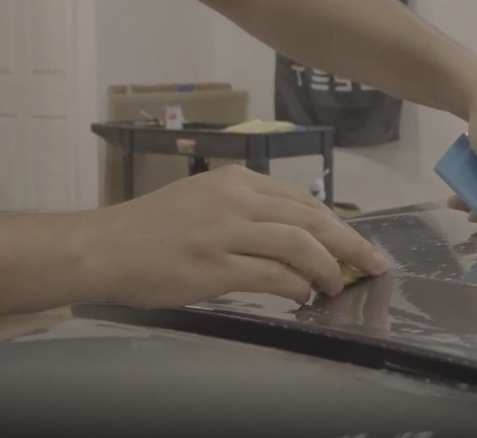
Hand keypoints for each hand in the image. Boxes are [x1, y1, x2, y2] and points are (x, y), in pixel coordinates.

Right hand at [82, 165, 389, 306]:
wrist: (102, 246)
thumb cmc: (152, 227)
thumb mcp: (205, 200)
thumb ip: (249, 210)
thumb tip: (297, 236)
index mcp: (238, 180)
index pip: (303, 200)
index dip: (338, 223)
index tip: (358, 243)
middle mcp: (237, 198)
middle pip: (312, 219)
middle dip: (350, 243)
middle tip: (373, 264)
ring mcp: (226, 231)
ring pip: (300, 245)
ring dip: (328, 268)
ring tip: (337, 286)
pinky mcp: (215, 266)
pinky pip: (273, 276)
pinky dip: (297, 287)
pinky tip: (303, 297)